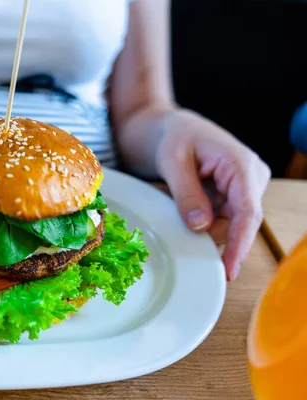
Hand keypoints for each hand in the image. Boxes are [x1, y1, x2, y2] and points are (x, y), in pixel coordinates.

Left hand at [156, 109, 270, 280]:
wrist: (172, 128)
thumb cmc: (173, 136)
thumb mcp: (172, 161)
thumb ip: (186, 193)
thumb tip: (200, 227)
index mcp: (241, 164)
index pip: (247, 212)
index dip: (239, 244)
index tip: (228, 270)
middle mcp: (252, 178)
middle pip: (238, 224)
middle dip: (210, 233)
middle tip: (179, 223)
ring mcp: (245, 188)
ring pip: (229, 225)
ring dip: (204, 226)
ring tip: (180, 202)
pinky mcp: (235, 196)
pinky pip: (222, 220)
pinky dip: (203, 222)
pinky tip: (188, 206)